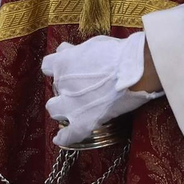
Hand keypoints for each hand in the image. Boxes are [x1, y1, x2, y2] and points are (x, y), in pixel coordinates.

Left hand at [41, 33, 157, 147]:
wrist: (135, 70)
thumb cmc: (118, 53)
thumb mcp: (93, 44)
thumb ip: (76, 51)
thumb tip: (66, 50)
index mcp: (63, 63)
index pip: (48, 65)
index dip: (57, 68)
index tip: (66, 68)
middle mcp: (62, 84)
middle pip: (53, 89)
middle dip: (62, 89)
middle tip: (77, 88)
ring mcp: (71, 105)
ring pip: (53, 110)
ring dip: (62, 108)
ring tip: (73, 108)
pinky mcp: (83, 123)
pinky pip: (68, 135)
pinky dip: (63, 137)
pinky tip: (59, 138)